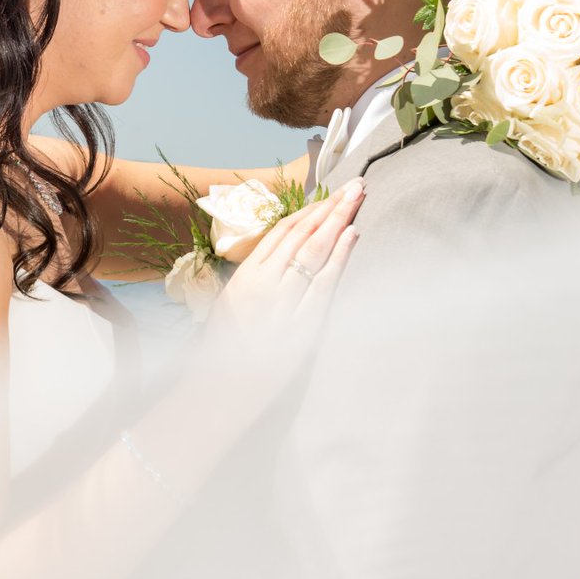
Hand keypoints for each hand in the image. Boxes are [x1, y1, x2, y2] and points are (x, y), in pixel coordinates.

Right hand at [200, 178, 363, 389]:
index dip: (309, 210)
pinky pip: (324, 284)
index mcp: (246, 276)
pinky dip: (340, 258)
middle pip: (304, 234)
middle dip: (331, 207)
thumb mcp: (232, 303)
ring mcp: (283, 303)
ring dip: (339, 222)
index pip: (283, 232)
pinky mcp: (302, 326)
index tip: (330, 195)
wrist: (221, 392)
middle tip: (356, 186)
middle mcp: (264, 283)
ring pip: (315, 251)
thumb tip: (282, 253)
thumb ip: (255, 277)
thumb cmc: (227, 349)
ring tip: (358, 200)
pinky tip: (352, 236)